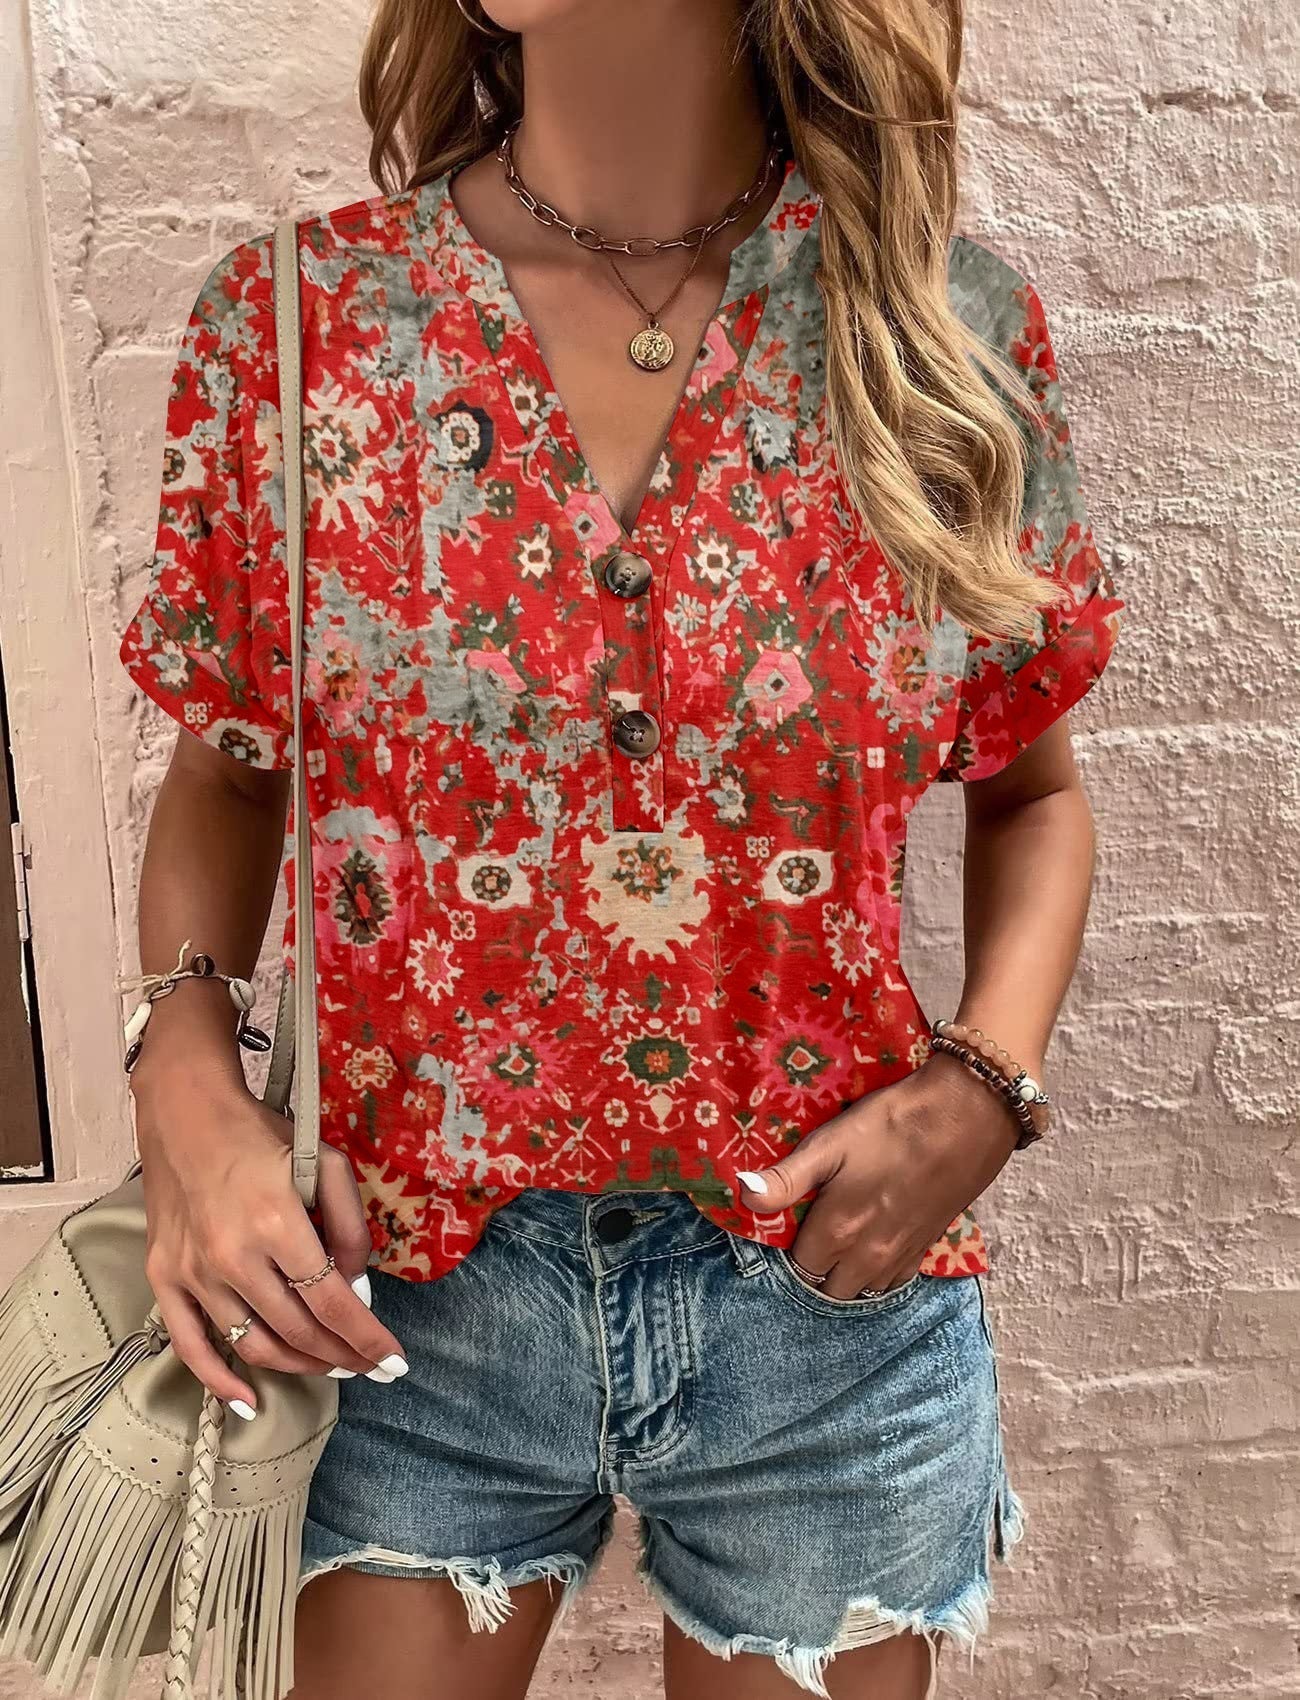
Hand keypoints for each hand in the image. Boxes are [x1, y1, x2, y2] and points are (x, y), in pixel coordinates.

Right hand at [133, 1066, 406, 1416]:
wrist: (186, 1113)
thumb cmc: (263, 1136)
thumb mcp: (326, 1163)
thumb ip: (350, 1225)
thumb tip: (357, 1286)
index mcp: (278, 1224)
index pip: (332, 1302)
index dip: (367, 1338)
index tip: (394, 1362)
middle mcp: (233, 1257)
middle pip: (297, 1330)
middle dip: (341, 1356)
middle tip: (368, 1367)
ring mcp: (194, 1273)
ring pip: (253, 1343)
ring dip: (299, 1365)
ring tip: (330, 1368)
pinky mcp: (165, 1278)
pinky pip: (190, 1345)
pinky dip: (219, 1381)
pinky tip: (249, 1401)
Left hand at [737, 1052, 1024, 1298]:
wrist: (967, 1116)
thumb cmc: (892, 1125)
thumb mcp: (831, 1144)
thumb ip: (786, 1178)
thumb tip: (742, 1194)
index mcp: (839, 1231)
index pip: (800, 1266)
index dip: (791, 1247)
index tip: (792, 1223)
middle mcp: (869, 1257)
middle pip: (829, 1287)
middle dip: (816, 1269)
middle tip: (814, 1231)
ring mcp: (902, 1256)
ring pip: (862, 1289)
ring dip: (847, 1274)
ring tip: (842, 1239)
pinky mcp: (928, 1247)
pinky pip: (894, 1280)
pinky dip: (879, 1272)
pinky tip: (876, 1244)